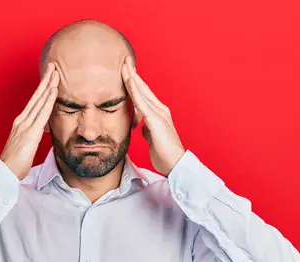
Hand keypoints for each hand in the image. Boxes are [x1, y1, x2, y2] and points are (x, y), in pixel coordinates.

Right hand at [0, 63, 58, 179]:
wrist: (6, 172)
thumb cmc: (15, 162)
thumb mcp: (26, 144)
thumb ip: (33, 134)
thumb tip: (41, 129)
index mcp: (21, 122)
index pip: (34, 101)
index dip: (42, 88)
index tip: (50, 76)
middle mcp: (22, 120)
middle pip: (36, 96)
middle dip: (45, 80)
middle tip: (54, 66)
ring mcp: (25, 124)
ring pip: (39, 101)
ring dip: (48, 86)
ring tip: (56, 73)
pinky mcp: (30, 132)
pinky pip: (42, 113)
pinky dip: (48, 100)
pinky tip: (54, 90)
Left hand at [122, 56, 184, 175]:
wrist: (175, 164)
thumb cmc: (164, 153)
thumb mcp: (152, 137)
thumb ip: (148, 128)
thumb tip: (142, 124)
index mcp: (158, 113)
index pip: (144, 94)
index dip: (135, 81)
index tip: (126, 70)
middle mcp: (160, 110)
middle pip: (143, 88)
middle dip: (133, 74)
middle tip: (125, 60)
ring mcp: (159, 114)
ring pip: (142, 92)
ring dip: (133, 79)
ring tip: (124, 66)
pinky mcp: (156, 121)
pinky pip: (142, 103)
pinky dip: (135, 92)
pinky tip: (129, 83)